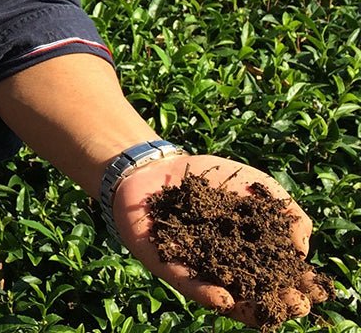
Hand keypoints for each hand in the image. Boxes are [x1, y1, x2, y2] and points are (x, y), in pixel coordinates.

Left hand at [111, 154, 321, 327]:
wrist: (160, 167)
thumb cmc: (214, 178)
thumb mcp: (258, 186)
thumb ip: (287, 212)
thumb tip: (301, 250)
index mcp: (254, 254)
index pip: (283, 277)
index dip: (301, 285)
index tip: (315, 287)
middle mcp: (230, 270)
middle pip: (261, 294)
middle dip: (281, 302)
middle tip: (296, 302)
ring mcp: (202, 271)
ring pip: (230, 298)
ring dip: (251, 307)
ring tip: (268, 308)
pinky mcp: (171, 268)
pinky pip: (190, 286)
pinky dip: (207, 293)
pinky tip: (223, 297)